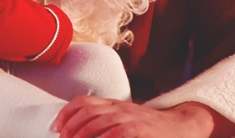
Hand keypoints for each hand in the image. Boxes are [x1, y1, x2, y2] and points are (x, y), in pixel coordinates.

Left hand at [52, 97, 231, 137]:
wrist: (179, 125)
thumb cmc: (149, 127)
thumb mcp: (124, 119)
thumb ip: (105, 121)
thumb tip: (79, 132)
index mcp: (113, 104)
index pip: (84, 101)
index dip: (67, 112)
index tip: (56, 126)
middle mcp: (119, 108)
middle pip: (88, 111)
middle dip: (71, 125)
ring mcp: (131, 117)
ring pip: (101, 120)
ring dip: (83, 133)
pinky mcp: (141, 129)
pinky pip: (120, 132)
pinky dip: (106, 137)